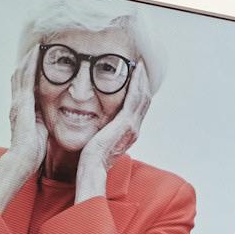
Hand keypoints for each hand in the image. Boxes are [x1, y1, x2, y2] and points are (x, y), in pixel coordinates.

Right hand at [0, 46, 44, 209]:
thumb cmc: (32, 154)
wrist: (22, 162)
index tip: (39, 60)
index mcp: (22, 111)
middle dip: (27, 61)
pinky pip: (26, 78)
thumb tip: (52, 121)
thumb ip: (44, 124)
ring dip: (29, 58)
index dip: (30, 72)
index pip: (25, 86)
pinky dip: (31, 63)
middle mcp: (17, 104)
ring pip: (21, 73)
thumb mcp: (41, 134)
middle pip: (20, 76)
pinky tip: (38, 52)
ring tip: (38, 44)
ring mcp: (18, 102)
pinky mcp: (22, 103)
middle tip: (38, 45)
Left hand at [76, 57, 155, 197]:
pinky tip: (135, 71)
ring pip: (143, 96)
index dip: (139, 90)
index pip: (138, 107)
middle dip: (143, 81)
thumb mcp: (98, 142)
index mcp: (128, 133)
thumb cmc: (90, 159)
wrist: (91, 170)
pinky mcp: (126, 124)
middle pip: (144, 99)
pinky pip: (135, 98)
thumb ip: (102, 132)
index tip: (135, 76)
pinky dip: (137, 83)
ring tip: (139, 63)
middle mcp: (134, 129)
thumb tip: (96, 124)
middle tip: (140, 64)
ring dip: (142, 79)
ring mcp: (132, 126)